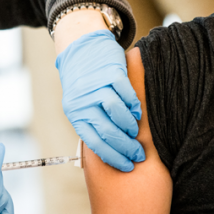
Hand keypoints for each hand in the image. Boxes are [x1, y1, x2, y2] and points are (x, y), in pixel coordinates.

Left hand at [56, 30, 144, 170]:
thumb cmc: (83, 83)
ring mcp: (97, 85)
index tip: (127, 166)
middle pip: (108, 131)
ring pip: (117, 113)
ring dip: (129, 127)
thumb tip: (111, 151)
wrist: (80, 48)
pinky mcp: (110, 71)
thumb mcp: (80, 105)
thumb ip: (91, 123)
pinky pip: (126, 94)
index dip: (113, 157)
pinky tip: (137, 113)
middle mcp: (84, 100)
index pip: (95, 143)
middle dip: (126, 147)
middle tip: (138, 154)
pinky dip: (134, 106)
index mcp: (75, 113)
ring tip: (135, 132)